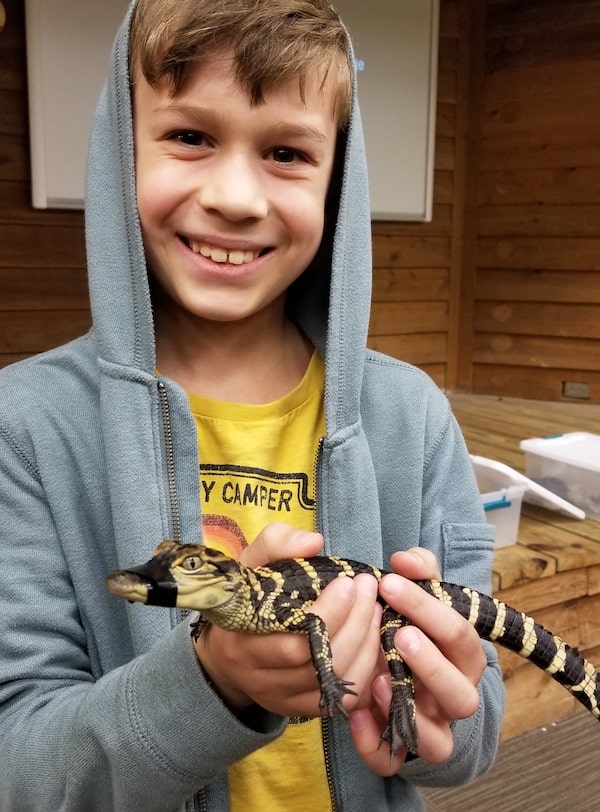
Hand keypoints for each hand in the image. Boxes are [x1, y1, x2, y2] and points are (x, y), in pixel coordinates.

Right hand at [193, 523, 381, 718]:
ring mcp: (282, 698)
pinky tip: (373, 638)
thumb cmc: (246, 599)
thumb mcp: (251, 563)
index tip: (349, 583)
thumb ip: (277, 543)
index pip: (294, 640)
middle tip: (369, 591)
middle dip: (353, 624)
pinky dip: (366, 669)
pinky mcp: (301, 709)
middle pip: (318, 662)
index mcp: (242, 641)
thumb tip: (313, 542)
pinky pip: (343, 698)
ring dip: (365, 644)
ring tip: (375, 609)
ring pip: (335, 682)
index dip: (328, 614)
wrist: (227, 649)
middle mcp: (259, 677)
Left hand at [349, 549, 485, 774]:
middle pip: (461, 693)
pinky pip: (392, 761)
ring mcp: (430, 728)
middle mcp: (453, 695)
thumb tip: (405, 559)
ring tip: (379, 679)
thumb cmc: (414, 627)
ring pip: (438, 741)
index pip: (459, 633)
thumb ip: (419, 570)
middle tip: (397, 634)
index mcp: (462, 656)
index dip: (427, 608)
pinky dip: (373, 744)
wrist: (405, 675)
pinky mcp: (400, 749)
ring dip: (409, 711)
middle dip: (430, 664)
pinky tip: (354, 713)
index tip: (389, 582)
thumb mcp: (421, 594)